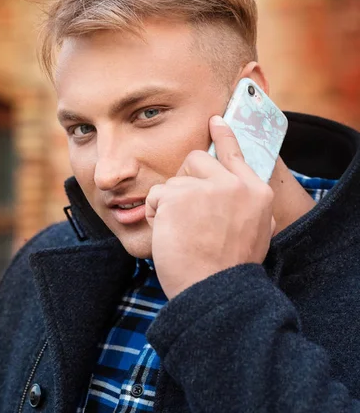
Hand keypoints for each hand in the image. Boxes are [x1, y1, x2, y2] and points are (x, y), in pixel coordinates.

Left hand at [145, 115, 274, 298]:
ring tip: (181, 234)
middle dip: (185, 179)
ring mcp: (206, 188)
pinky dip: (155, 214)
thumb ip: (249, 206)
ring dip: (169, 205)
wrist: (213, 293)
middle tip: (184, 209)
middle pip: (197, 160)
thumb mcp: (256, 234)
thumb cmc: (228, 270)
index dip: (223, 135)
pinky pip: (157, 195)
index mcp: (256, 193)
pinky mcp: (178, 196)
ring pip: (173, 182)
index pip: (236, 153)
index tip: (215, 119)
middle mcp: (234, 184)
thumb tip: (244, 189)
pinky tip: (168, 235)